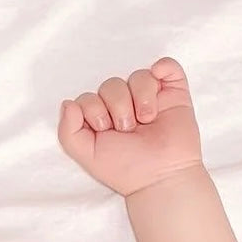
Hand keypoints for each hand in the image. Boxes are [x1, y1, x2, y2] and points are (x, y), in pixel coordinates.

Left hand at [57, 56, 203, 196]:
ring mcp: (149, 97)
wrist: (160, 175)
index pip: (88, 97)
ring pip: (138, 76)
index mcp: (101, 118)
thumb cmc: (124, 167)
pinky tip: (159, 88)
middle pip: (111, 84)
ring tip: (146, 120)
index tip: (105, 131)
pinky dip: (163, 68)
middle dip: (117, 106)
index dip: (94, 110)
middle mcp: (123, 105)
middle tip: (128, 129)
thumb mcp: (86, 154)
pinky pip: (166, 66)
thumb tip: (67, 103)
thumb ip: (68, 131)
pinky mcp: (173, 93)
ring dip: (140, 98)